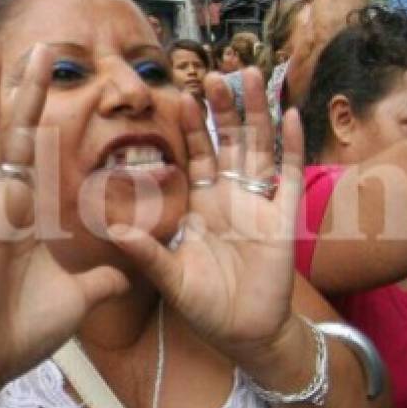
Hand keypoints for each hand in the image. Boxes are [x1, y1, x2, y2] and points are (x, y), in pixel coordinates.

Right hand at [0, 40, 127, 393]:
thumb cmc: (17, 335)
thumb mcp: (74, 300)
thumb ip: (98, 280)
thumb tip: (127, 273)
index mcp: (22, 214)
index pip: (37, 152)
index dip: (48, 117)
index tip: (58, 83)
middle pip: (11, 131)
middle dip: (23, 87)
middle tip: (38, 46)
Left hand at [107, 68, 304, 362]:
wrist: (245, 334)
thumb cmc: (205, 305)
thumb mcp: (169, 277)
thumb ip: (146, 253)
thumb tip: (114, 231)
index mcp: (201, 204)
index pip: (195, 155)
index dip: (192, 127)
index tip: (183, 96)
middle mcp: (230, 197)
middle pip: (228, 141)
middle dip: (224, 109)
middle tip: (216, 73)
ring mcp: (259, 204)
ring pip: (259, 148)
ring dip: (256, 114)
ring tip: (249, 78)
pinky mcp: (284, 219)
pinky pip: (289, 177)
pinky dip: (291, 147)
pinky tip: (291, 115)